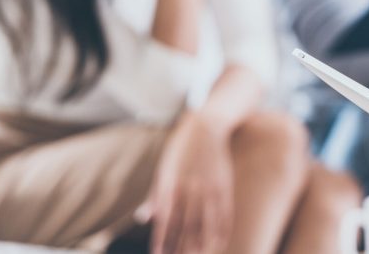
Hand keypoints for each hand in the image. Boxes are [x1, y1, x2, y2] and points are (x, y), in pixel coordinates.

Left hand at [147, 113, 233, 253]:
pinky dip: (222, 229)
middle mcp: (190, 187)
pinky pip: (224, 212)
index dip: (163, 240)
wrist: (206, 127)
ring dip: (201, 243)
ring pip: (205, 222)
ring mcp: (209, 187)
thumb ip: (155, 196)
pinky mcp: (224, 185)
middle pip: (186, 225)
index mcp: (170, 185)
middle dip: (181, 247)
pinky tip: (219, 242)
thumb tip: (143, 218)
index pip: (166, 219)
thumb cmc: (180, 151)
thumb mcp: (163, 170)